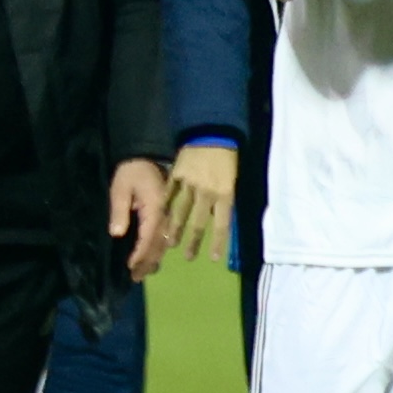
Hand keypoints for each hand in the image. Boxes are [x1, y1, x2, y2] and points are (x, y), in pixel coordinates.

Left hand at [109, 157, 170, 281]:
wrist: (145, 157)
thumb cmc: (131, 173)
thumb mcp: (120, 189)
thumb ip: (119, 210)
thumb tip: (117, 233)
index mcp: (155, 209)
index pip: (148, 237)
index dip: (140, 254)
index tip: (130, 266)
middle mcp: (165, 216)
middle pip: (158, 245)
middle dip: (147, 263)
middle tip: (134, 278)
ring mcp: (168, 217)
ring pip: (163, 244)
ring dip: (153, 260)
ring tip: (141, 274)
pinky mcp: (167, 217)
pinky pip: (164, 238)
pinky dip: (156, 251)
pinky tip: (149, 260)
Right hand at [161, 142, 236, 261]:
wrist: (213, 133)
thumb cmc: (227, 159)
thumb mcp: (232, 180)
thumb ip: (224, 200)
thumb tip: (215, 218)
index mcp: (225, 194)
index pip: (222, 224)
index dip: (217, 242)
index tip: (213, 259)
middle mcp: (207, 192)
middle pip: (198, 222)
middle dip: (193, 242)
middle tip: (187, 257)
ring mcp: (190, 184)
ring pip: (180, 211)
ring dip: (175, 229)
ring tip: (169, 243)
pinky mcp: (177, 175)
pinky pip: (169, 194)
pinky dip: (164, 207)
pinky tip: (159, 218)